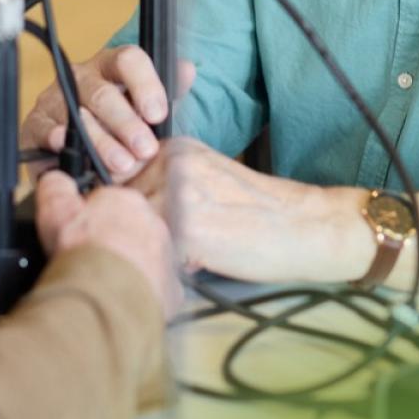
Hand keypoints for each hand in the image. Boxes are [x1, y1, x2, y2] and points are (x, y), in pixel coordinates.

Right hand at [19, 45, 194, 182]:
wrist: (82, 156)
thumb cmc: (120, 130)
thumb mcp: (149, 109)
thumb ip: (169, 91)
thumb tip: (187, 70)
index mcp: (111, 66)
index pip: (128, 60)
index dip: (145, 85)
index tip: (158, 114)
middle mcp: (81, 78)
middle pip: (102, 92)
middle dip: (126, 123)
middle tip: (145, 148)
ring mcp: (55, 99)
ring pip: (76, 114)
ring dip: (101, 141)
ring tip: (122, 164)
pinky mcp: (34, 124)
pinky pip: (44, 129)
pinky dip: (59, 140)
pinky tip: (73, 152)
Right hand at [33, 170, 179, 316]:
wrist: (107, 297)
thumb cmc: (83, 252)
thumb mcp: (56, 210)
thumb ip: (55, 187)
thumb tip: (56, 179)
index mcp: (127, 202)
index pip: (110, 203)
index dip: (90, 219)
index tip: (77, 234)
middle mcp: (154, 225)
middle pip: (130, 230)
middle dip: (112, 242)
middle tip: (88, 259)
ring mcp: (166, 258)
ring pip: (145, 259)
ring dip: (127, 268)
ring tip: (101, 283)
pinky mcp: (171, 289)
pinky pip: (154, 288)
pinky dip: (139, 294)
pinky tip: (118, 300)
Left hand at [130, 137, 370, 283]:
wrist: (301, 226)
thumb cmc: (254, 211)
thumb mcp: (204, 179)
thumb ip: (161, 185)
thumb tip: (118, 210)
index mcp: (173, 150)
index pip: (118, 184)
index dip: (131, 211)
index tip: (156, 223)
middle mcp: (170, 165)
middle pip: (122, 211)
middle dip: (140, 233)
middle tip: (184, 241)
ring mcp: (175, 195)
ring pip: (137, 235)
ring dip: (157, 250)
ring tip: (195, 249)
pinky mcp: (186, 229)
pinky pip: (158, 257)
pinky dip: (174, 267)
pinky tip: (203, 260)